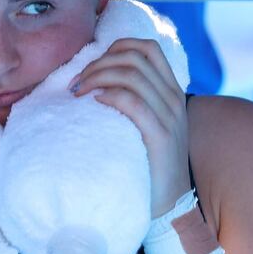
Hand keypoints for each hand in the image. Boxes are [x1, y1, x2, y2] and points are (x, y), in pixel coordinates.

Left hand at [68, 38, 190, 218]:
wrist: (169, 206)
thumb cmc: (148, 164)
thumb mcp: (148, 124)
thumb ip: (135, 100)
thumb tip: (98, 80)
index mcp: (172, 91)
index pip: (148, 48)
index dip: (117, 47)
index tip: (92, 65)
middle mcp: (174, 99)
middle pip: (135, 57)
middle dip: (100, 63)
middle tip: (77, 83)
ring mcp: (170, 117)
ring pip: (131, 75)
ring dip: (98, 77)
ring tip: (79, 92)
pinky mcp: (161, 136)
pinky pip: (133, 102)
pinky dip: (110, 95)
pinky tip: (95, 103)